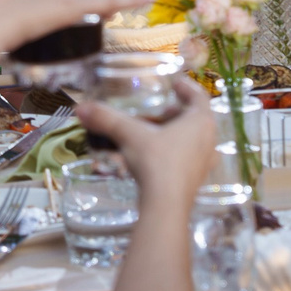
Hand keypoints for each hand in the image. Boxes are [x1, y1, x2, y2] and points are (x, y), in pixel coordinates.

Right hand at [79, 77, 217, 210]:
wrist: (166, 206)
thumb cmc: (156, 162)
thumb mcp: (130, 135)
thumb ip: (107, 119)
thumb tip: (81, 108)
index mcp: (201, 122)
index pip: (199, 96)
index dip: (187, 87)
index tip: (175, 83)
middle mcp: (209, 140)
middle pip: (196, 119)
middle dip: (176, 113)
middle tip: (158, 111)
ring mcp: (204, 162)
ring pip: (193, 140)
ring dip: (176, 134)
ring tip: (154, 134)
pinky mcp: (196, 180)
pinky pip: (188, 159)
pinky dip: (174, 153)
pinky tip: (155, 158)